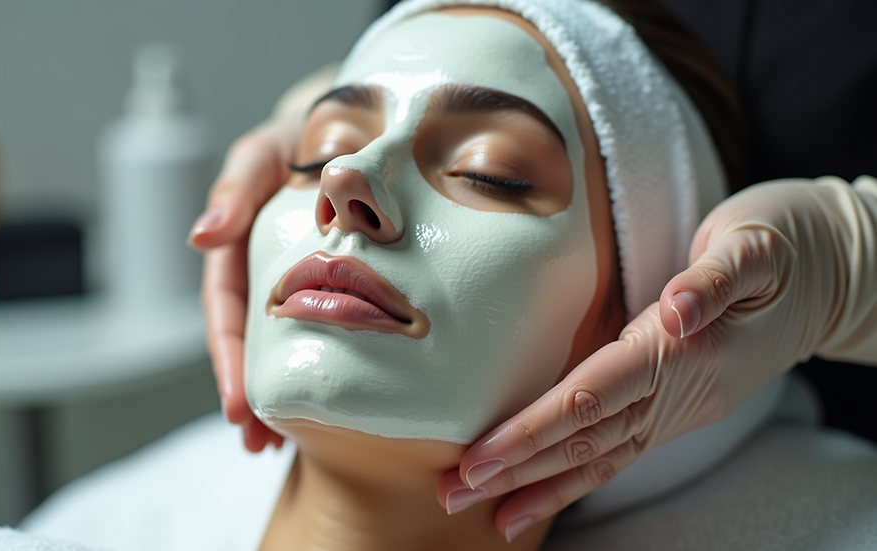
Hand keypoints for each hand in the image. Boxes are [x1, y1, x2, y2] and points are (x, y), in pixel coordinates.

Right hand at [190, 116, 301, 451]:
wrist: (352, 126)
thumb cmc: (301, 135)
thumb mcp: (264, 153)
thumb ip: (236, 188)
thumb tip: (202, 237)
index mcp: (240, 248)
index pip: (227, 313)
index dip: (229, 360)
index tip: (238, 407)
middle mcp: (261, 270)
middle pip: (249, 342)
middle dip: (247, 394)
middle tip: (258, 444)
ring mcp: (291, 280)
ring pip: (278, 346)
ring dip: (274, 394)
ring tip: (280, 446)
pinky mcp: (326, 283)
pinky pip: (317, 330)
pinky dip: (315, 367)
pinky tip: (324, 405)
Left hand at [437, 177, 876, 540]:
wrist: (837, 273)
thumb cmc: (789, 245)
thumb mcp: (757, 246)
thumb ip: (714, 278)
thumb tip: (678, 307)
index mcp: (685, 351)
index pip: (591, 398)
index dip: (533, 430)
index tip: (481, 456)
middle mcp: (679, 391)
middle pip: (585, 439)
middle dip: (518, 469)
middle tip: (455, 494)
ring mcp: (681, 406)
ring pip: (602, 455)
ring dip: (542, 485)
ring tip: (488, 513)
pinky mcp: (679, 405)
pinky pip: (622, 449)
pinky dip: (581, 476)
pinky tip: (545, 492)